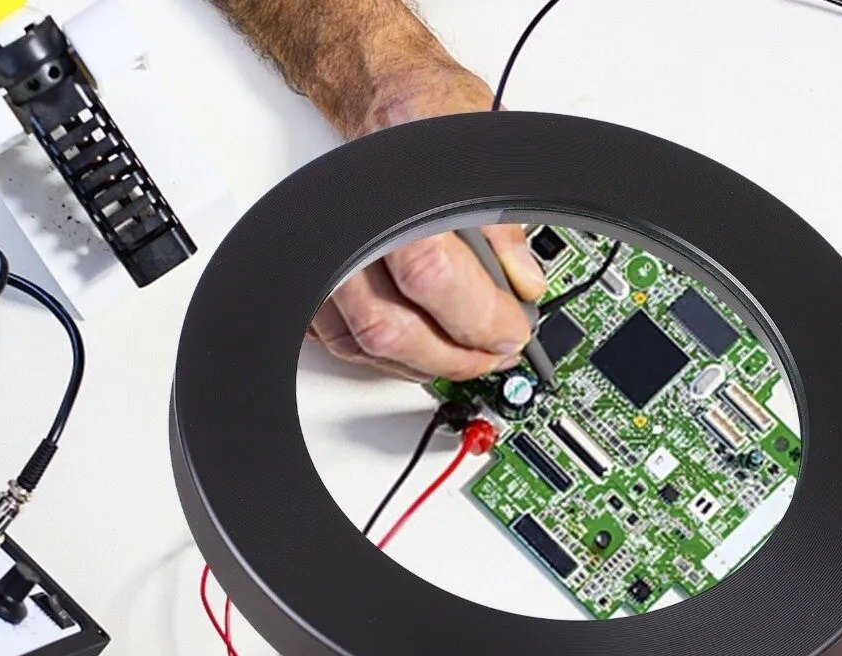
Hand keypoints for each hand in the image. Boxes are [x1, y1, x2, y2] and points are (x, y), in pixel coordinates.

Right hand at [310, 66, 545, 381]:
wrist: (381, 105)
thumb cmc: (425, 118)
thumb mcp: (482, 155)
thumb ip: (503, 228)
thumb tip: (525, 284)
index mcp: (391, 198)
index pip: (432, 280)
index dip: (479, 320)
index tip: (513, 333)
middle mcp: (349, 232)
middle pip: (393, 329)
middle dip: (455, 357)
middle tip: (496, 354)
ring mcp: (326, 260)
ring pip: (366, 345)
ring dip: (425, 364)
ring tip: (468, 358)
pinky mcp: (317, 280)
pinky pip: (344, 343)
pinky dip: (388, 358)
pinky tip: (423, 352)